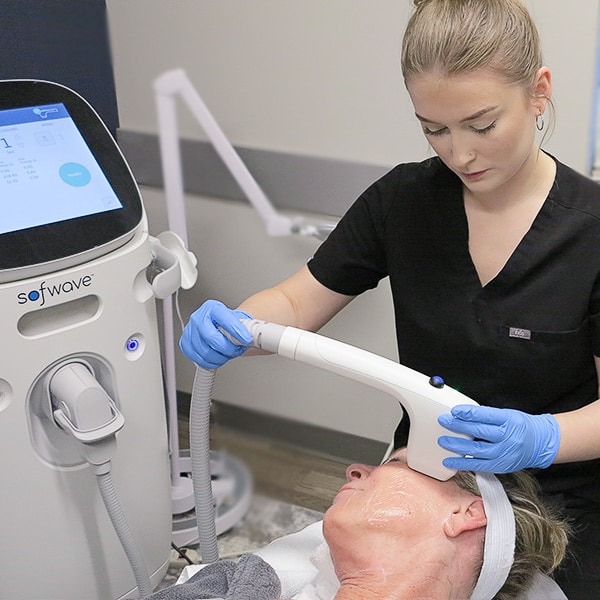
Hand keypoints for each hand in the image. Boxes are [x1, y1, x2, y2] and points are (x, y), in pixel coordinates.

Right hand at [179, 300, 252, 368]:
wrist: (221, 326)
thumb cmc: (230, 323)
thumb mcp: (240, 320)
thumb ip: (248, 327)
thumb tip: (258, 336)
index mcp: (212, 308)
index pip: (224, 319)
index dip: (236, 331)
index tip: (246, 339)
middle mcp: (198, 317)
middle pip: (212, 338)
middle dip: (228, 348)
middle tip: (236, 350)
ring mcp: (190, 331)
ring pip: (205, 352)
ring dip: (220, 357)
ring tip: (228, 353)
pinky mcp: (185, 344)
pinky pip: (197, 359)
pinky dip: (210, 362)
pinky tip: (217, 357)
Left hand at [438, 405, 560, 472]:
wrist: (539, 443)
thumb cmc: (520, 426)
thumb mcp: (506, 414)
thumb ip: (486, 415)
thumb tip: (462, 414)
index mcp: (508, 420)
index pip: (486, 415)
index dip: (468, 413)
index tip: (454, 411)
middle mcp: (507, 437)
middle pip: (479, 431)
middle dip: (459, 426)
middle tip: (443, 421)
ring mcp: (503, 453)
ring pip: (477, 450)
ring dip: (457, 446)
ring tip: (443, 441)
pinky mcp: (500, 466)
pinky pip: (478, 465)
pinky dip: (462, 464)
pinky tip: (450, 461)